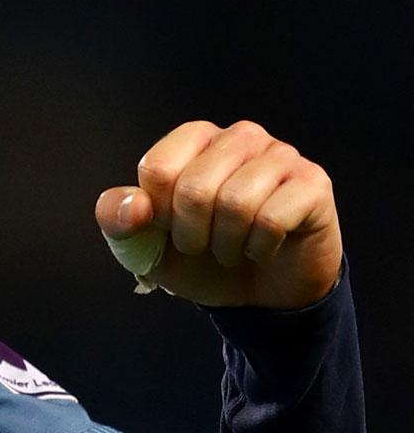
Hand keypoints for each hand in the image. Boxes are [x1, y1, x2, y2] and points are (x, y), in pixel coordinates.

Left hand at [96, 120, 341, 308]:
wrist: (258, 295)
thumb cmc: (200, 259)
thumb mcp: (144, 248)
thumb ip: (119, 222)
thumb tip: (135, 205)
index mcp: (194, 139)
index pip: (157, 169)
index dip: (159, 215)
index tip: (172, 228)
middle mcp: (239, 137)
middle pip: (195, 188)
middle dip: (192, 234)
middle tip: (205, 245)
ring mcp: (281, 156)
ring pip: (236, 202)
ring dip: (227, 244)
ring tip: (234, 247)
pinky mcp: (313, 183)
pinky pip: (273, 219)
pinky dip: (259, 248)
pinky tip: (265, 247)